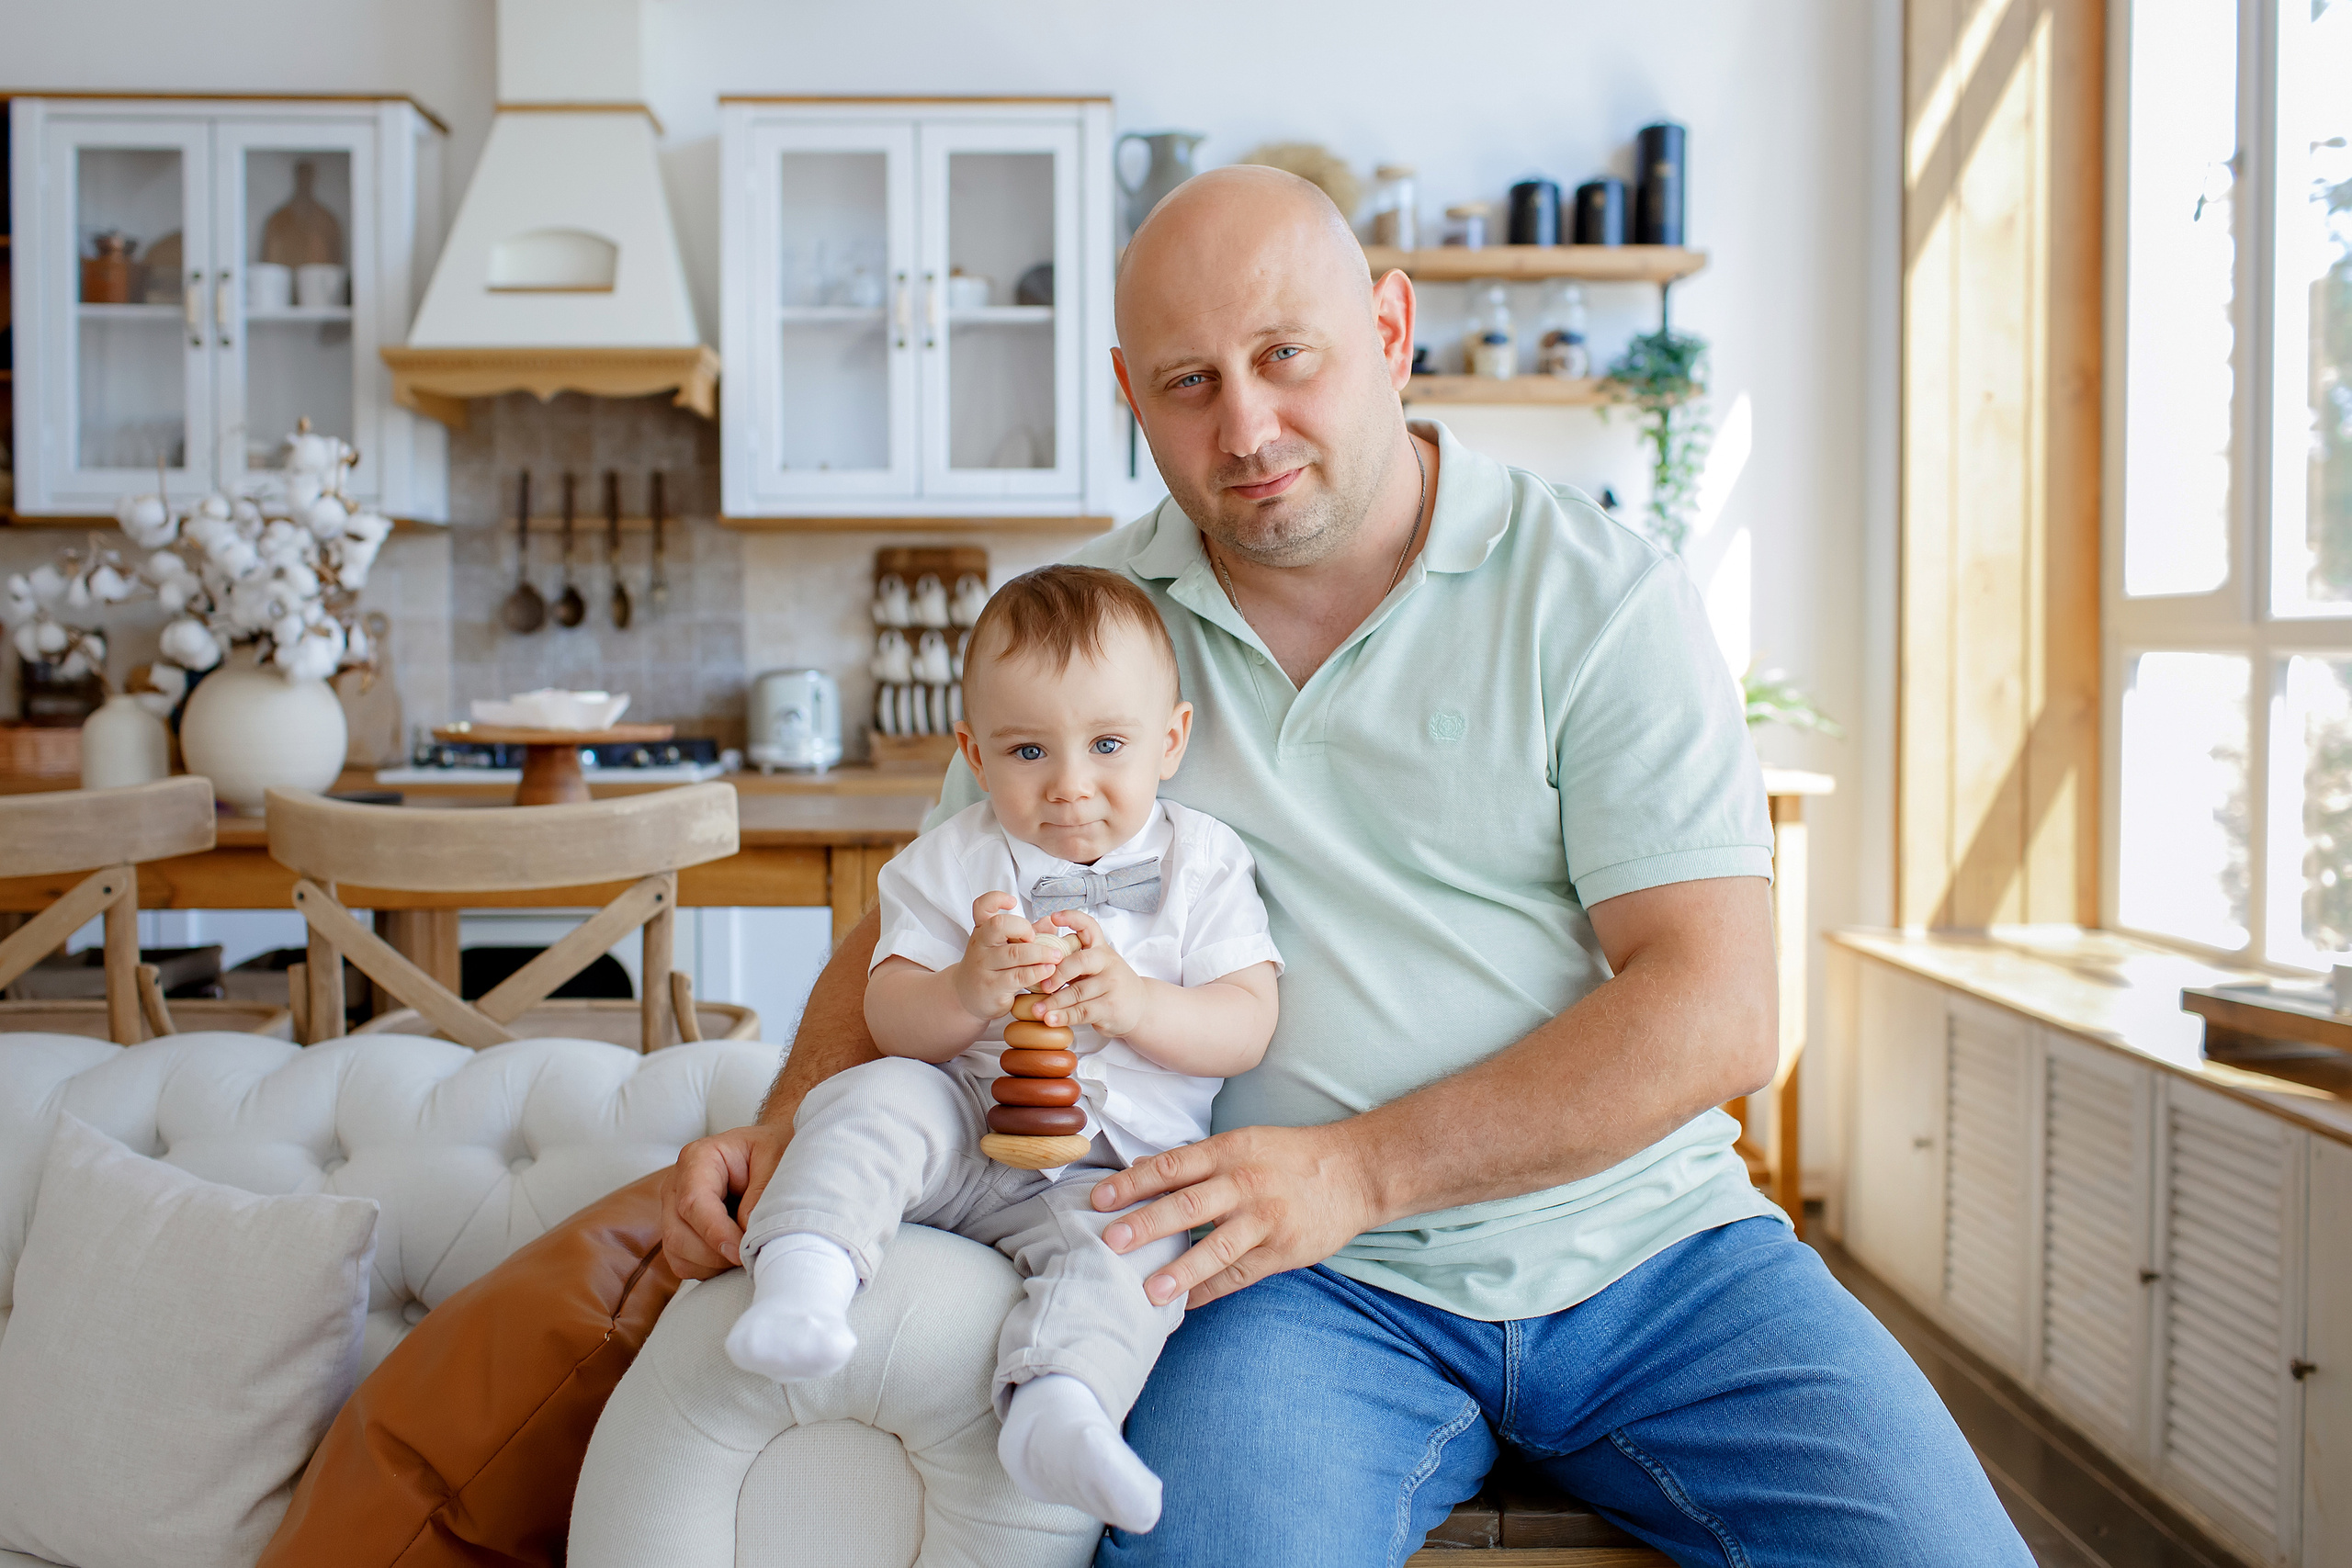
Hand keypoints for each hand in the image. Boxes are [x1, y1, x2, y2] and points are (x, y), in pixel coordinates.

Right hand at [660, 1121, 789, 1276]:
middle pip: (678, 1235)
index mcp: (698, 1158)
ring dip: (714, 1265)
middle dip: (715, 1255)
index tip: (740, 1253)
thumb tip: (746, 1228)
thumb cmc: (771, 1153)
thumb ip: (762, 1190)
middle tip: (751, 1256)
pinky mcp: (679, 1233)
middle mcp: (677, 1185)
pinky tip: (734, 1255)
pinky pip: (684, 1264)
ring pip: (678, 1254)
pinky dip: (710, 1269)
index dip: (715, 1233)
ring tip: (746, 1251)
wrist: (769, 1156)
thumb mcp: (776, 1157)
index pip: (693, 1203)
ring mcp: (673, 1211)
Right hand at [951, 892, 1070, 1021]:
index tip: (1012, 902)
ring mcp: (983, 966)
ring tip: (1056, 956)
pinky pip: (1019, 976)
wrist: (967, 997)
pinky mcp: (992, 987)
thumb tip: (1051, 921)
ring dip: (1041, 953)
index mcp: (982, 930)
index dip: (996, 899)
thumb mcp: (1004, 947)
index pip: (982, 906)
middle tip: (1035, 938)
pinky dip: (1038, 972)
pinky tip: (1048, 971)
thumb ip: (1026, 934)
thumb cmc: (991, 967)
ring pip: (1015, 953)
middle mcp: (980, 945)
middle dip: (1024, 928)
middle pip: (999, 925)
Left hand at [1029, 910, 1149, 1037]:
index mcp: (1100, 948)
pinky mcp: (1110, 1007)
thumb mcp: (1097, 966)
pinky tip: (1050, 1020)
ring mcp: (1111, 985)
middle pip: (1080, 961)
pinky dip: (1064, 1017)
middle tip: (1042, 985)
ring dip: (1054, 1002)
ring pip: (1077, 991)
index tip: (1053, 918)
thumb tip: (1038, 954)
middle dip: (1057, 973)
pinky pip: (1082, 1011)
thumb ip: (1073, 959)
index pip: (1089, 926)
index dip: (1071, 918)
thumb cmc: (1110, 984)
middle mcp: (1107, 963)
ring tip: (1037, 1010)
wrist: (1141, 1007)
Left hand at [1089, 1123, 1383, 1308]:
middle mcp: (1245, 1183)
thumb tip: (1141, 1173)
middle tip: (1110, 1242)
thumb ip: (1197, 1161)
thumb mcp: (1244, 1143)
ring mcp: (1266, 1219)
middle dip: (1147, 1224)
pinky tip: (1184, 1306)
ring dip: (1180, 1270)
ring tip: (1149, 1291)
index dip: (1133, 1182)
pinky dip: (1210, 1291)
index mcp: (1229, 1151)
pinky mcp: (1283, 1250)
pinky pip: (1240, 1274)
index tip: (1099, 1199)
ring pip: (1216, 1246)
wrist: (1355, 1172)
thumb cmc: (1290, 1157)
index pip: (1172, 1166)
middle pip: (1188, 1204)